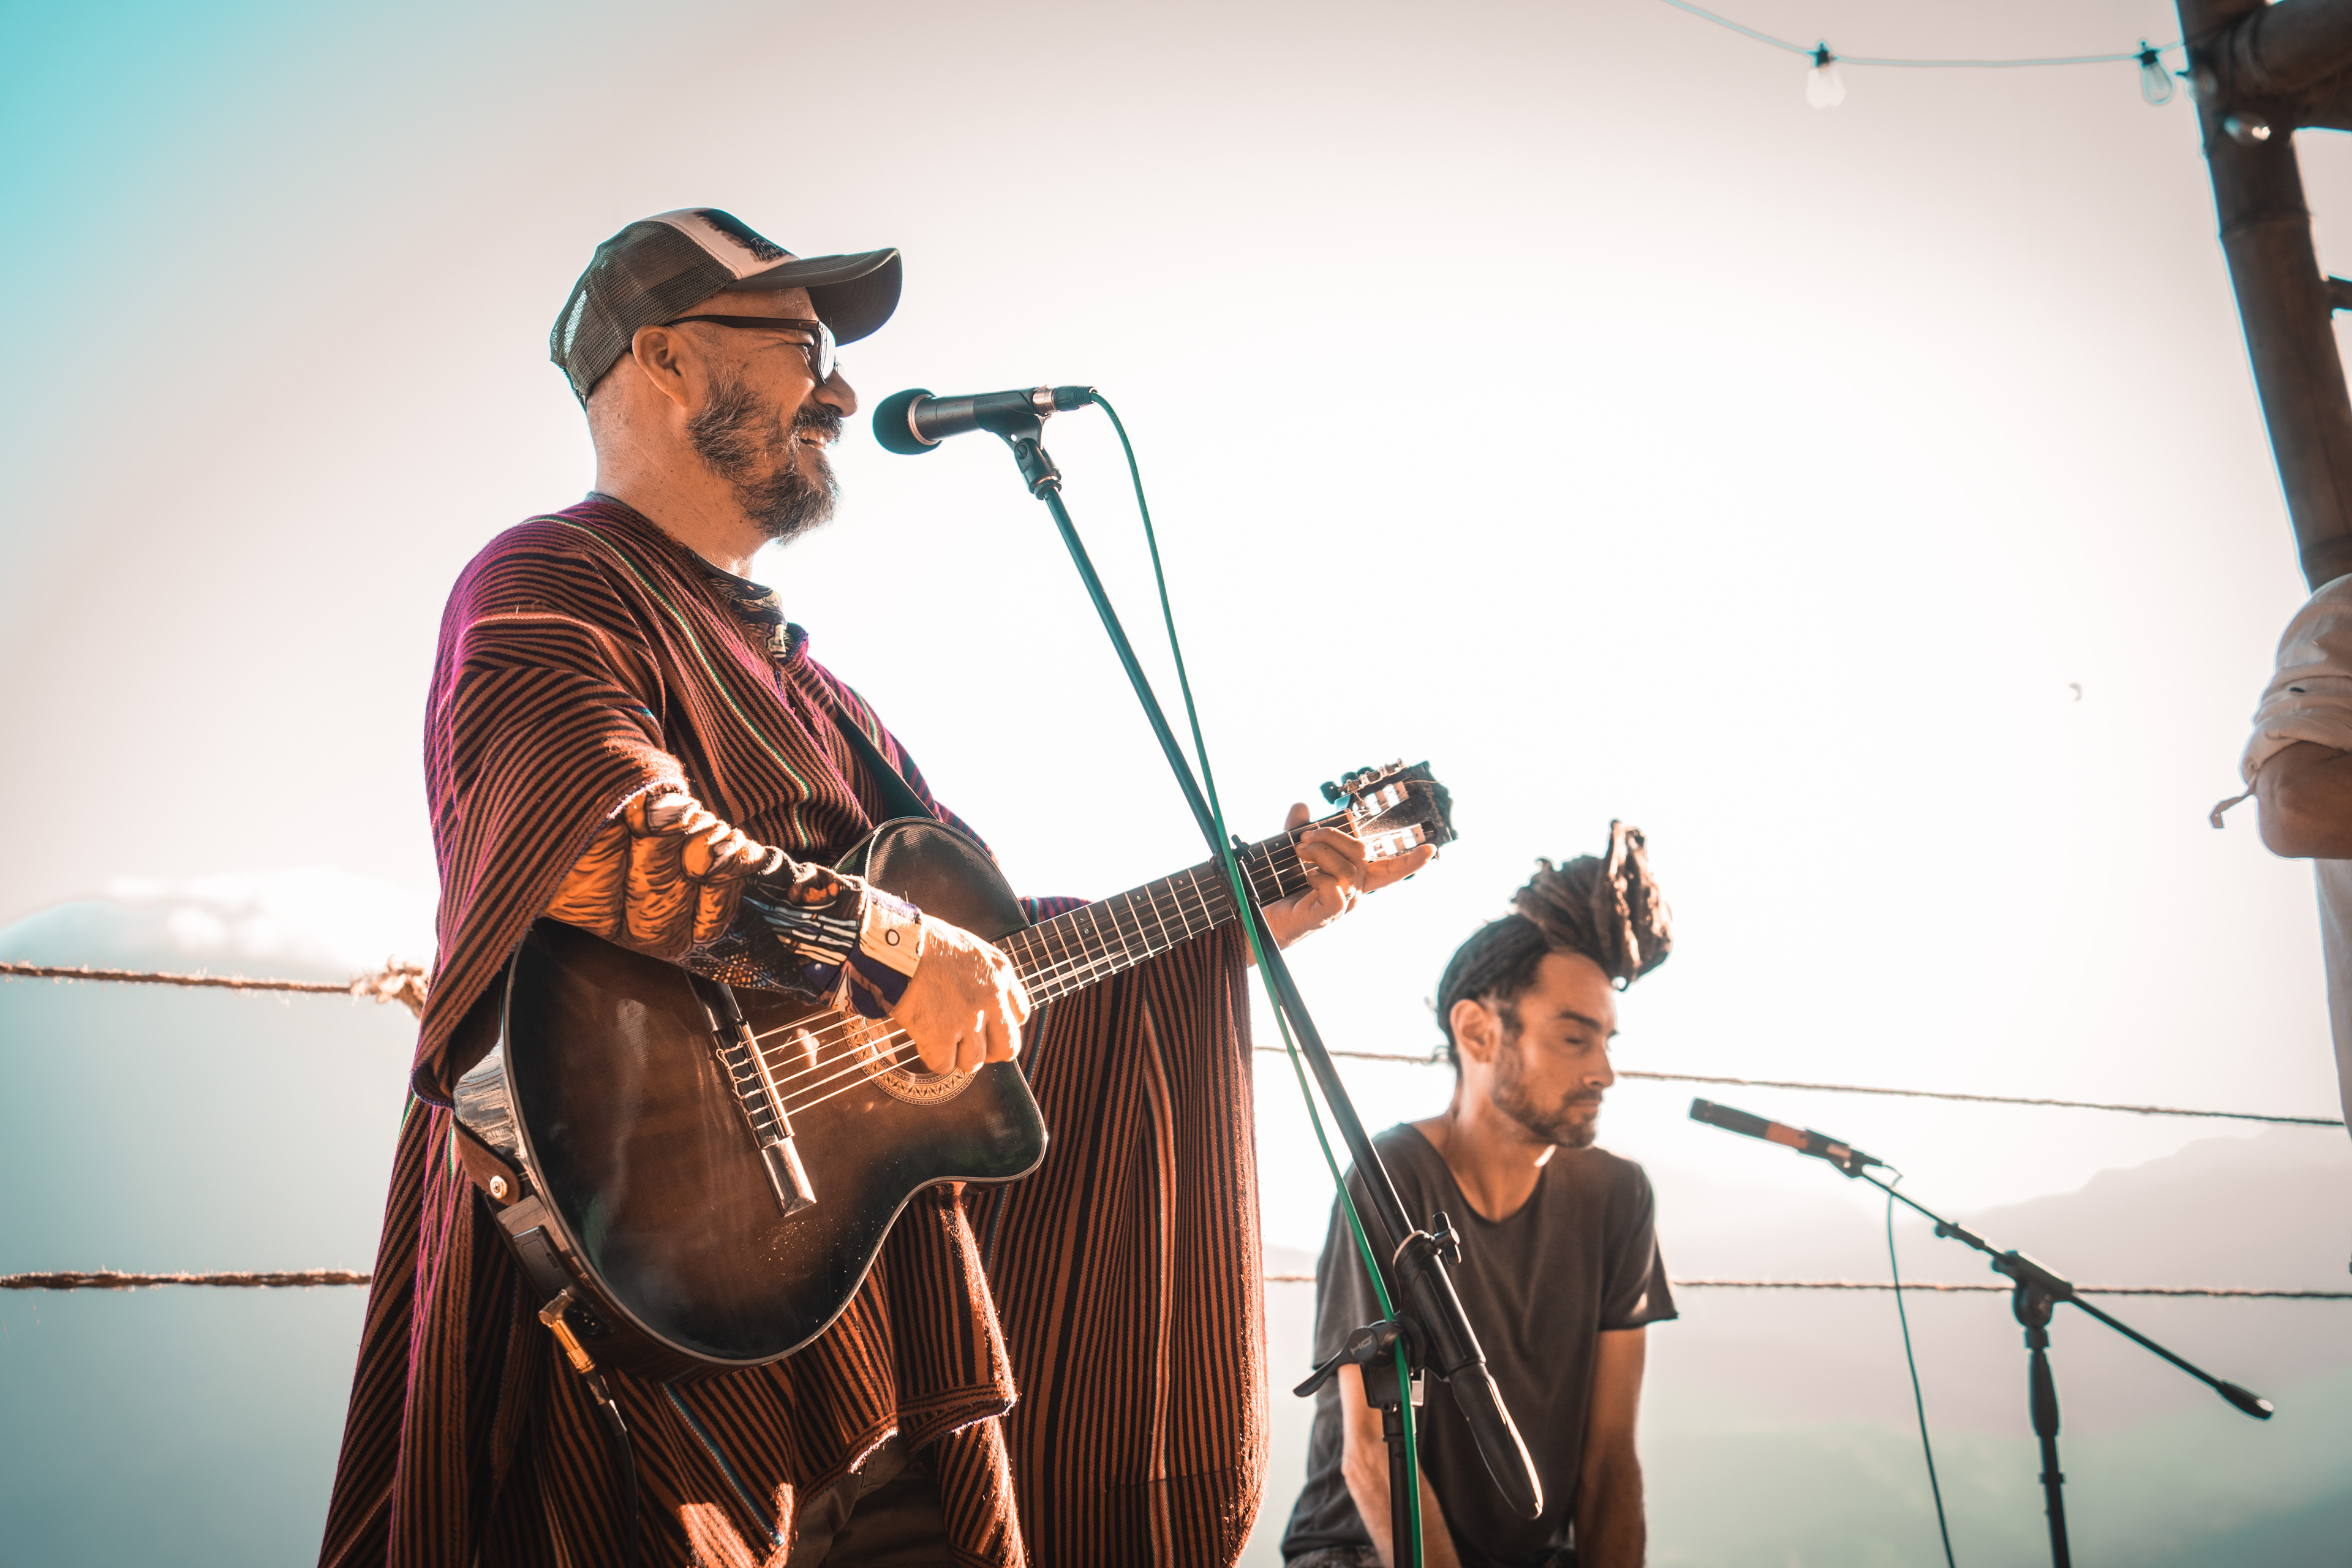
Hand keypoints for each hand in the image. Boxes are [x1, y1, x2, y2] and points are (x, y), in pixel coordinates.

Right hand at [887, 916, 1032, 1073]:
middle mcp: (991, 998)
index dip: (1001, 1025)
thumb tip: (982, 1000)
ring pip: (974, 1061)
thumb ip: (983, 975)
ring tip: (941, 1040)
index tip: (987, 1026)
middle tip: (969, 1046)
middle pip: (1007, 1047)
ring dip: (957, 1056)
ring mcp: (968, 1019)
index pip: (1021, 1014)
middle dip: (989, 1052)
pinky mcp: (941, 1035)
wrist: (897, 945)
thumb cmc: (925, 942)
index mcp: (1000, 972)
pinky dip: (932, 1057)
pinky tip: (923, 1040)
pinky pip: (943, 1065)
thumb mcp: (969, 949)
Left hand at [1259, 802, 1436, 949]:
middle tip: (1303, 838)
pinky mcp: (1327, 915)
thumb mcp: (1292, 853)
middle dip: (1331, 835)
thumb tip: (1301, 805)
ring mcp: (1342, 905)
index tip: (1430, 849)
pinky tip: (1306, 878)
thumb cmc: (1280, 889)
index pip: (1389, 869)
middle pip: (1359, 852)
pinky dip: (1318, 877)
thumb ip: (1298, 829)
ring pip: (1346, 868)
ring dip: (1319, 853)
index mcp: (1353, 878)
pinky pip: (1335, 889)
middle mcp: (1353, 892)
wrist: (1260, 921)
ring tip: (1298, 854)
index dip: (1410, 861)